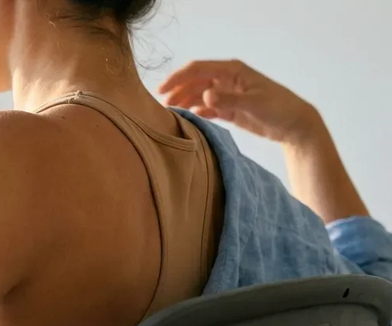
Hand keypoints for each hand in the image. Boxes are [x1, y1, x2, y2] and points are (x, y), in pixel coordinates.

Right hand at [158, 60, 321, 145]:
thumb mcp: (253, 103)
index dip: (178, 78)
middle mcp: (227, 80)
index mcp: (232, 71)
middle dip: (178, 92)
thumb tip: (204, 95)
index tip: (162, 91)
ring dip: (186, 102)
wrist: (294, 125)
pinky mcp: (230, 109)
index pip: (198, 69)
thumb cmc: (279, 109)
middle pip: (195, 82)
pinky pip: (208, 108)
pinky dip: (198, 112)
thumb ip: (228, 99)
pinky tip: (190, 118)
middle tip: (163, 107)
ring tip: (172, 114)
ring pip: (199, 95)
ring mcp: (228, 95)